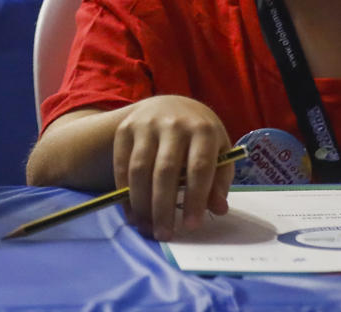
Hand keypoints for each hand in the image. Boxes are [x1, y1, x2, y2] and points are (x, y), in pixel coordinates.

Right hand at [113, 95, 233, 239]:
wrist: (172, 105)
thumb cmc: (200, 137)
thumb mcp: (220, 153)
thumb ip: (220, 181)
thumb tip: (218, 210)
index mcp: (203, 130)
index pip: (199, 168)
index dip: (194, 199)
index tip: (190, 226)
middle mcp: (173, 124)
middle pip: (165, 171)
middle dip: (163, 207)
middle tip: (164, 235)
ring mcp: (146, 125)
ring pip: (139, 169)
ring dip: (141, 203)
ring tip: (146, 228)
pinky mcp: (125, 129)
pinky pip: (121, 164)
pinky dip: (124, 191)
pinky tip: (131, 212)